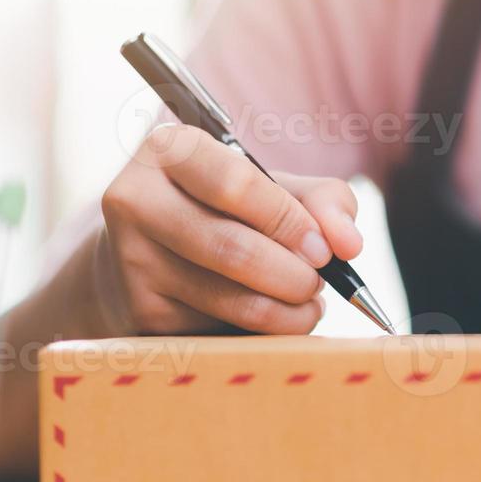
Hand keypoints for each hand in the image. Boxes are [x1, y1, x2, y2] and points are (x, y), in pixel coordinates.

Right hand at [95, 124, 363, 334]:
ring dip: (287, 312)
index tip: (324, 250)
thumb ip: (322, 201)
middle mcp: (136, 199)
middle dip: (294, 276)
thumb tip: (348, 243)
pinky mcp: (140, 310)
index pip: (236, 184)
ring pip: (229, 298)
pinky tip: (269, 317)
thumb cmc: (225, 209)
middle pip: (233, 248)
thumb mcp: (273, 187)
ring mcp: (131, 259)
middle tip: (319, 284)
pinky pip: (219, 330)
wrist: (149, 251)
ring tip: (307, 303)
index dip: (289, 221)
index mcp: (169, 149)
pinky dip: (260, 332)